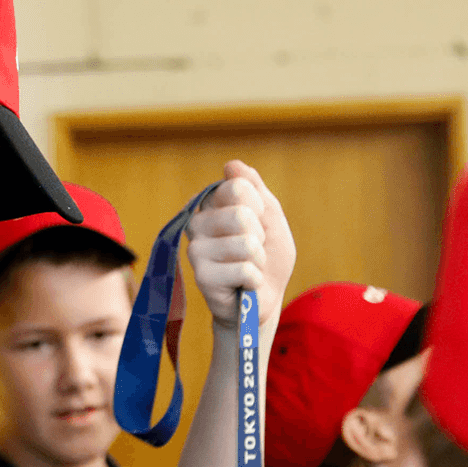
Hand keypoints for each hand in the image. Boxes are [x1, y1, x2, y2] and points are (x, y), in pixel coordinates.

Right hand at [186, 161, 295, 329]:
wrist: (263, 301)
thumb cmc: (267, 258)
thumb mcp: (271, 218)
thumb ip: (255, 188)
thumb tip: (231, 165)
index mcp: (213, 204)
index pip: (238, 187)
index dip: (259, 207)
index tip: (257, 222)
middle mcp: (198, 223)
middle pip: (241, 214)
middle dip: (260, 237)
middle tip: (254, 250)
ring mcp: (196, 249)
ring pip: (246, 244)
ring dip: (259, 260)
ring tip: (248, 267)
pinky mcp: (201, 276)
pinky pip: (244, 269)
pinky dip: (254, 279)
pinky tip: (243, 285)